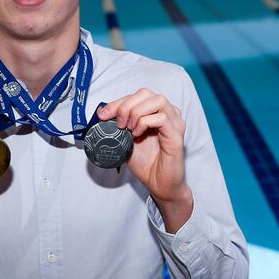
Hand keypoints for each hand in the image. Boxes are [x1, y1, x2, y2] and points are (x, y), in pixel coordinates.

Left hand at [98, 89, 189, 204]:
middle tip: (118, 122)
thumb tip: (101, 113)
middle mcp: (168, 114)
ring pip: (157, 100)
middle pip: (147, 93)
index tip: (103, 114)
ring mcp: (174, 124)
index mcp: (156, 113)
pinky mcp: (176, 136)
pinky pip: (162, 119)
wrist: (159, 185)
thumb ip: (118, 126)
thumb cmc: (146, 164)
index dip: (118, 102)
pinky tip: (137, 134)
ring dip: (137, 112)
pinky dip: (145, 122)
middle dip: (126, 105)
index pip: (138, 96)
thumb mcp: (126, 140)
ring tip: (128, 128)